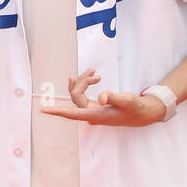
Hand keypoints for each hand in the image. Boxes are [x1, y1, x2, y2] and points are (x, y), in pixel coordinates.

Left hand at [39, 69, 167, 126]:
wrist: (142, 114)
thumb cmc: (135, 108)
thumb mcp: (127, 101)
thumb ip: (113, 97)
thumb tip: (101, 98)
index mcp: (96, 115)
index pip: (72, 113)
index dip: (58, 111)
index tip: (44, 110)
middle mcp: (90, 115)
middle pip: (75, 96)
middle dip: (81, 82)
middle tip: (93, 72)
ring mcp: (91, 112)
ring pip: (78, 94)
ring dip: (83, 82)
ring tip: (93, 72)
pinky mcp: (93, 108)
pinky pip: (81, 96)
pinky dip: (83, 85)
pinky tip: (88, 78)